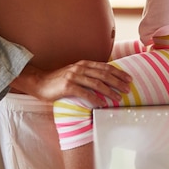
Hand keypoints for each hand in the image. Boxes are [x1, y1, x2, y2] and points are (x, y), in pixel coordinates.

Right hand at [11, 59, 131, 106]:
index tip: (129, 78)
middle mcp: (80, 68)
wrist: (40, 82)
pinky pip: (84, 92)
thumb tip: (105, 81)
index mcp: (84, 64)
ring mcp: (73, 76)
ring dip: (109, 91)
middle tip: (128, 88)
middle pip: (103, 74)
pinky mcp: (67, 86)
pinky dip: (94, 98)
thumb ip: (88, 75)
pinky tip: (102, 104)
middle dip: (118, 81)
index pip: (105, 67)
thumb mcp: (75, 73)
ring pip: (96, 83)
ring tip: (118, 97)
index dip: (118, 72)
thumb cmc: (59, 80)